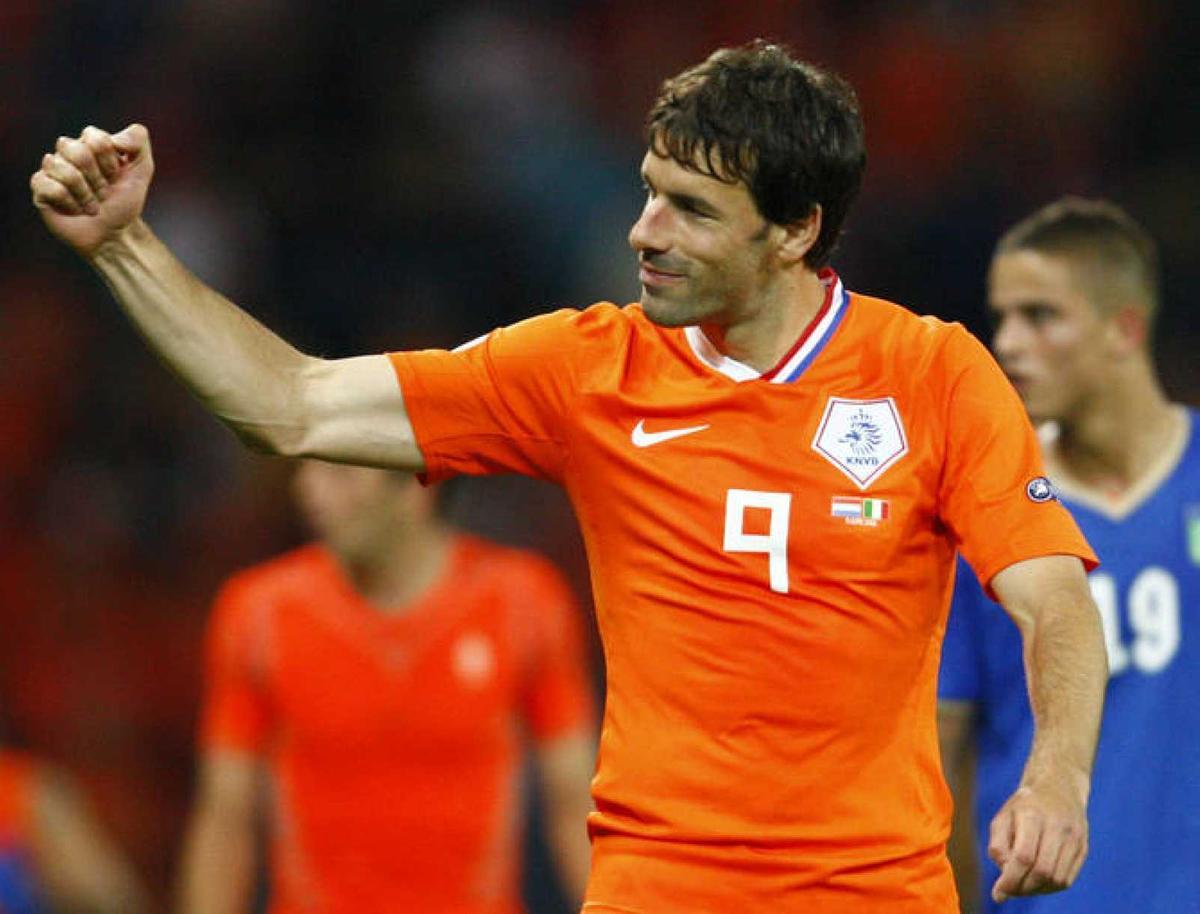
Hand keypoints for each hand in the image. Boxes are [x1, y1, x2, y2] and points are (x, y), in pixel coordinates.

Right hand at [30, 124, 153, 257]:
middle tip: (103, 193)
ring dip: (86, 194)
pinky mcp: (40, 188)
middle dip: (97, 179)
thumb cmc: (125, 200)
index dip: (110, 163)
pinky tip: (75, 209)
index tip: (116, 177)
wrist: (116, 233)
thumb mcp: (143, 169)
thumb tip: (116, 138)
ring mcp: (51, 169)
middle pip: (76, 151)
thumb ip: (138, 140)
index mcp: (89, 143)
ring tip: (92, 204)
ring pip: (63, 170)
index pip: (94, 138)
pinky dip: (71, 203)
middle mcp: (67, 152)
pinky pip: (51, 188)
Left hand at [987, 779, 1087, 903]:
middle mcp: (1058, 826)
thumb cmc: (1024, 807)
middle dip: (1023, 888)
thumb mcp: (1003, 817)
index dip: (1010, 880)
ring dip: (1037, 890)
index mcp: (1033, 815)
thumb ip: (998, 845)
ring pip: (1058, 879)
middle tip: (1010, 890)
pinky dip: (1051, 887)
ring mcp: (1075, 837)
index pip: (1024, 857)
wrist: (1059, 787)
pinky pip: (1068, 879)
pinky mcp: (1084, 847)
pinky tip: (1038, 882)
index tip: (998, 895)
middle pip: (1042, 871)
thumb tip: (1004, 872)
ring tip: (1023, 886)